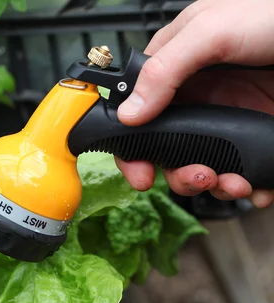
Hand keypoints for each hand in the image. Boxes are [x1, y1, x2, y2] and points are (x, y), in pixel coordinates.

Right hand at [116, 0, 273, 207]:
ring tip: (235, 182)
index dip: (134, 149)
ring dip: (216, 186)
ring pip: (204, 169)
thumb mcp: (212, 30)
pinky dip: (249, 188)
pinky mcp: (253, 136)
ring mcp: (226, 120)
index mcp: (177, 70)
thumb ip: (165, 69)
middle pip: (170, 153)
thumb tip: (130, 113)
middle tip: (198, 177)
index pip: (139, 115)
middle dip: (180, 176)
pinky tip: (256, 183)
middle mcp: (199, 99)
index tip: (142, 173)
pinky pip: (242, 172)